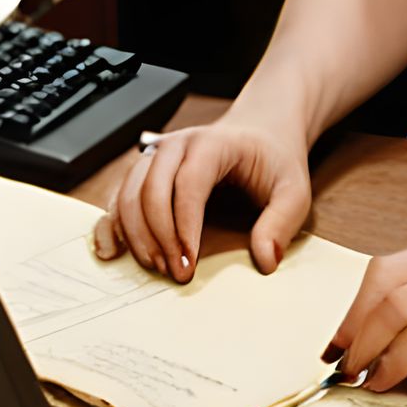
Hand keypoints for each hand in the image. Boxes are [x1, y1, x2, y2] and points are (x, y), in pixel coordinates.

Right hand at [92, 114, 310, 279]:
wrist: (261, 133)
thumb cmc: (274, 161)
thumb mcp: (294, 189)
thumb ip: (282, 222)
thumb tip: (265, 260)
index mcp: (214, 143)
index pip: (189, 182)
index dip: (184, 226)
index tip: (189, 263)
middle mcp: (178, 144)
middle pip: (151, 188)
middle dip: (158, 236)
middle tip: (175, 272)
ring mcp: (157, 156)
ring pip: (128, 192)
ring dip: (136, 235)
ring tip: (158, 266)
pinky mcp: (145, 173)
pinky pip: (118, 196)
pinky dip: (112, 224)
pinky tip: (112, 250)